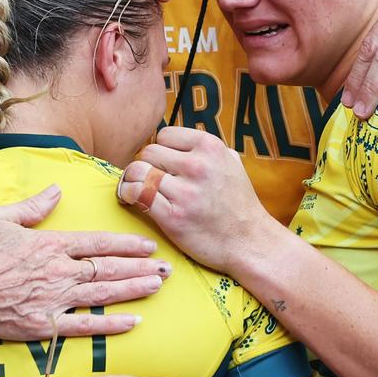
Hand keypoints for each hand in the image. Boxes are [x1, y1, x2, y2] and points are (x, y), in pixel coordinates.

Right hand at [0, 185, 171, 340]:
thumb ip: (33, 207)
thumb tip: (57, 190)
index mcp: (49, 245)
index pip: (97, 243)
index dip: (126, 244)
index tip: (149, 245)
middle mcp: (58, 272)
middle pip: (108, 269)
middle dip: (141, 268)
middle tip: (167, 269)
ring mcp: (53, 300)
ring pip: (103, 295)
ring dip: (134, 291)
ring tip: (158, 287)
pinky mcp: (44, 326)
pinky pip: (84, 327)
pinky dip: (109, 325)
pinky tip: (132, 321)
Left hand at [117, 127, 272, 273]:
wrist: (249, 242)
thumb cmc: (238, 203)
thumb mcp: (231, 163)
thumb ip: (206, 149)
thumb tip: (178, 141)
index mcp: (210, 147)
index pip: (164, 134)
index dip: (162, 149)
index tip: (165, 164)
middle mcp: (197, 165)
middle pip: (148, 152)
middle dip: (148, 165)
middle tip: (153, 180)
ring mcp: (185, 191)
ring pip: (137, 170)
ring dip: (133, 179)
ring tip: (138, 188)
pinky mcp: (172, 216)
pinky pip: (136, 193)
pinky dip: (128, 195)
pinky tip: (132, 199)